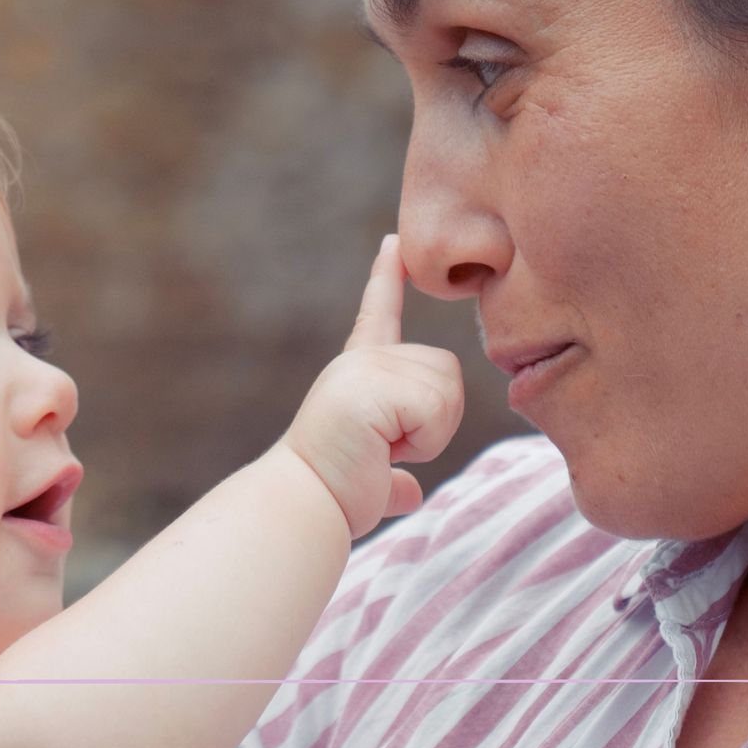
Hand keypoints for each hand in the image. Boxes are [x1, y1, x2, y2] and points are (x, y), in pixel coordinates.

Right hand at [279, 235, 463, 538]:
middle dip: (436, 420)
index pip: (377, 314)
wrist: (301, 504)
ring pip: (447, 390)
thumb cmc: (330, 496)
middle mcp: (362, 361)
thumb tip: (409, 495)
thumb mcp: (372, 480)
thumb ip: (394, 479)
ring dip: (430, 434)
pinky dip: (423, 441)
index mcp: (357, 372)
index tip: (394, 242)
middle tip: (389, 448)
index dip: (387, 277)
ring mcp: (367, 368)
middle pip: (446, 370)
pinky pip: (435, 410)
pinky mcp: (373, 384)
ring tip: (383, 449)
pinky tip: (384, 450)